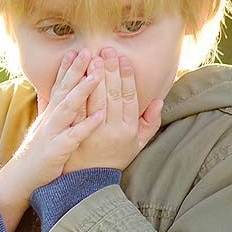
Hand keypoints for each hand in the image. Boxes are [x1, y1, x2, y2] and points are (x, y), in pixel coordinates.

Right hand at [0, 50, 104, 206]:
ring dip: (82, 91)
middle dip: (77, 70)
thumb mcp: (44, 125)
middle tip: (89, 51)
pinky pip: (72, 137)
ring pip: (68, 108)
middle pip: (64, 90)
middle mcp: (51, 119)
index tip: (79, 50)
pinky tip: (98, 118)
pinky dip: (84, 127)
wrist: (23, 177)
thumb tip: (48, 90)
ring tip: (97, 76)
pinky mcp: (57, 150)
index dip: (69, 68)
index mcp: (51, 113)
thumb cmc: (39, 151)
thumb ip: (47, 108)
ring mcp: (53, 133)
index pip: (60, 86)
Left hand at [62, 47, 163, 171]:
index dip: (126, 78)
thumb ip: (150, 122)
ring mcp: (91, 132)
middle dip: (109, 70)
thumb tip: (158, 101)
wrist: (86, 181)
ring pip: (94, 99)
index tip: (124, 60)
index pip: (128, 98)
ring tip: (92, 57)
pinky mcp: (73, 133)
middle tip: (107, 50)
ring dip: (93, 76)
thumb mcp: (138, 144)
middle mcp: (111, 130)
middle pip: (111, 94)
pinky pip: (76, 107)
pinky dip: (75, 89)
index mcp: (128, 130)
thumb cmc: (114, 158)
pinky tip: (75, 75)